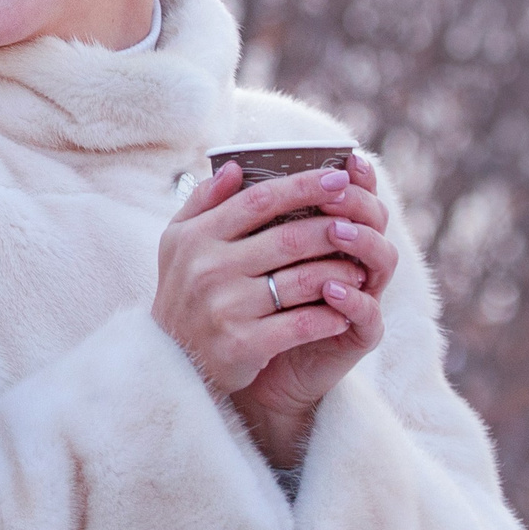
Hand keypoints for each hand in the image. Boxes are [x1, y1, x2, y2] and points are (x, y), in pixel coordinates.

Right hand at [151, 155, 396, 464]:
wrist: (168, 363)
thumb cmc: (183, 293)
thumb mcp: (178, 243)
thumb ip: (203, 201)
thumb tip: (236, 167)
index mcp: (196, 237)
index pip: (260, 200)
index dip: (304, 186)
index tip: (339, 178)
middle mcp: (209, 269)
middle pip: (290, 238)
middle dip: (334, 229)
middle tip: (361, 225)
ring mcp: (226, 307)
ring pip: (304, 280)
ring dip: (340, 272)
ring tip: (359, 269)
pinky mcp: (243, 344)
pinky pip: (302, 322)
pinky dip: (330, 314)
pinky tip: (345, 310)